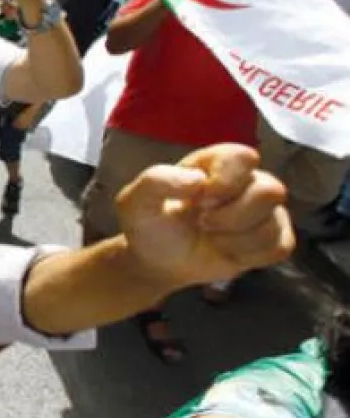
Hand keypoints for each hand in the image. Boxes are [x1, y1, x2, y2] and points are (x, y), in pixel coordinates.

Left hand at [117, 144, 292, 289]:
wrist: (156, 260)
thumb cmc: (149, 224)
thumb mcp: (136, 200)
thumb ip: (157, 181)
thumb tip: (198, 181)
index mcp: (214, 162)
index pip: (243, 157)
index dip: (226, 181)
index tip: (199, 199)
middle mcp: (245, 181)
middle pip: (270, 190)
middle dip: (231, 215)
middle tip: (202, 222)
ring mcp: (262, 210)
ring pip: (273, 223)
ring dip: (235, 239)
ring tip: (210, 236)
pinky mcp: (272, 238)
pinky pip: (280, 246)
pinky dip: (250, 255)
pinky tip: (226, 251)